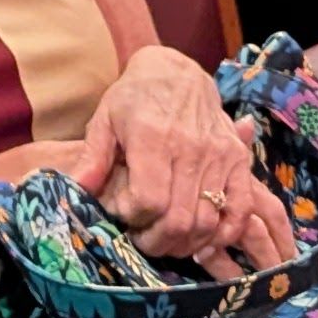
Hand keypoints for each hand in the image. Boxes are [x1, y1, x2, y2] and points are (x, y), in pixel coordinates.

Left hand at [67, 44, 294, 275]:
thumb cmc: (135, 97)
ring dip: (183, 244)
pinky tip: (202, 240)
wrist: (178, 73)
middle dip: (155, 242)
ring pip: (206, 222)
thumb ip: (93, 157)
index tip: (121, 214)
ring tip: (165, 240)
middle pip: (178, 220)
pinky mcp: (239, 160)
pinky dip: (223, 234)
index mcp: (153, 139)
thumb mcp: (104, 119)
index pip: (149, 201)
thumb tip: (78, 190)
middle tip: (141, 239)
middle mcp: (190, 149)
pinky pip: (239, 210)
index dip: (132, 219)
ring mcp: (219, 156)